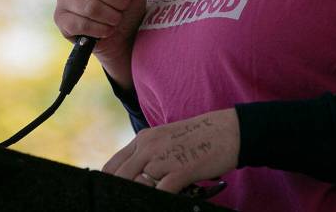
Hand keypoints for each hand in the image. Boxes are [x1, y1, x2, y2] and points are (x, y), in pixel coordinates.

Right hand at [53, 0, 149, 83]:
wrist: (120, 34)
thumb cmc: (125, 4)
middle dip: (117, 0)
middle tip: (124, 6)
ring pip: (90, 7)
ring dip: (111, 17)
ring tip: (116, 18)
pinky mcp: (60, 18)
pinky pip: (81, 24)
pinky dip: (100, 29)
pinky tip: (106, 29)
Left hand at [102, 109, 239, 194]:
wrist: (227, 131)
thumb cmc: (198, 139)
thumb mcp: (165, 141)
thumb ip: (148, 156)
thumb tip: (136, 179)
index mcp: (143, 139)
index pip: (112, 166)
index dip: (108, 184)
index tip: (110, 196)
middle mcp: (148, 146)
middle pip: (120, 177)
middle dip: (121, 194)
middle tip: (124, 204)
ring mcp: (163, 158)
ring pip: (137, 184)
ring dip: (141, 197)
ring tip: (144, 203)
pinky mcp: (180, 170)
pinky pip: (160, 191)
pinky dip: (158, 200)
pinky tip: (162, 203)